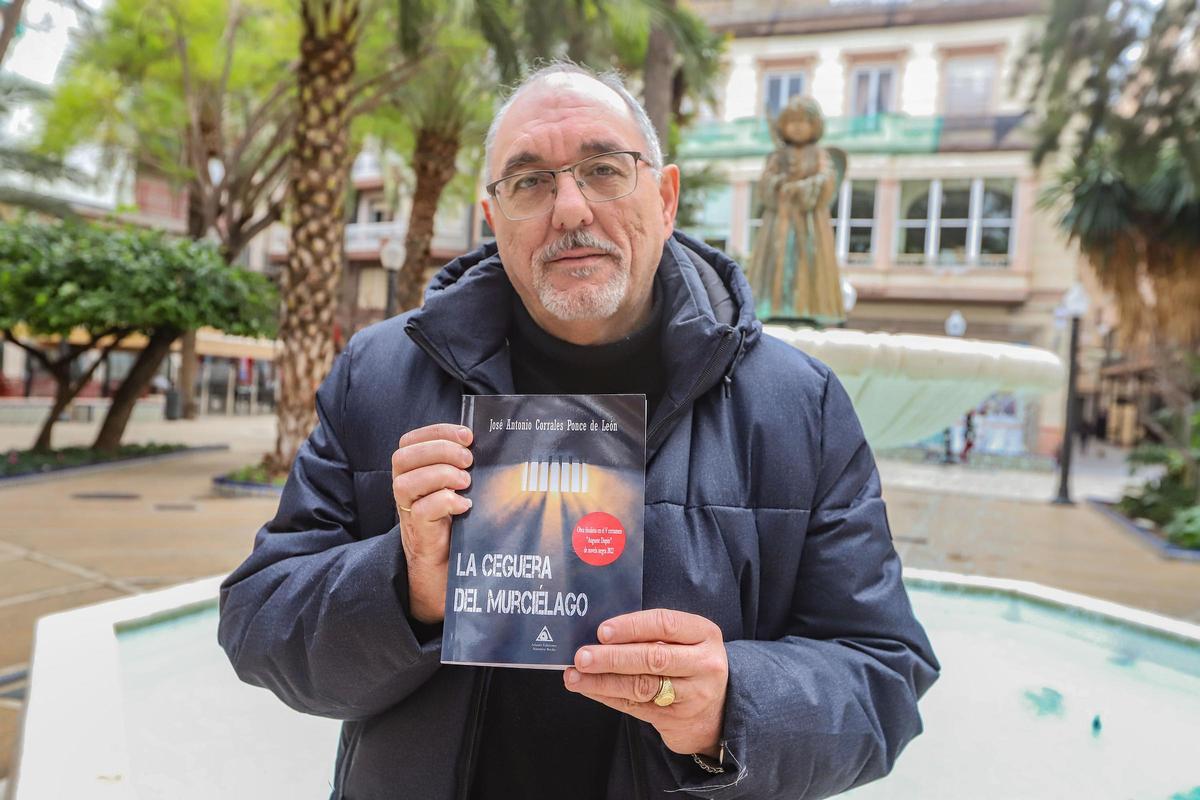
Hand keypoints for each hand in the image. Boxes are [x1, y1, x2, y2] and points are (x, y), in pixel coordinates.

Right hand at [391, 423, 473, 622]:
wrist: (447, 571)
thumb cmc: (456, 523)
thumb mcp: (458, 489)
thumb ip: (464, 467)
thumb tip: (492, 443)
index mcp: (413, 472)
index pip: (411, 441)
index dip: (437, 432)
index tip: (467, 435)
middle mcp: (404, 490)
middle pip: (403, 457)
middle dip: (439, 450)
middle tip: (469, 459)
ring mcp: (407, 513)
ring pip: (406, 483)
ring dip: (440, 475)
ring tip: (467, 482)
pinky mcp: (418, 534)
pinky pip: (421, 511)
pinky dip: (445, 502)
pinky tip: (465, 505)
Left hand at [563, 609, 727, 757]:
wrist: (718, 709)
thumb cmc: (690, 662)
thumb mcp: (687, 640)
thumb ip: (654, 633)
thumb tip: (602, 632)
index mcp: (704, 634)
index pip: (666, 624)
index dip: (632, 626)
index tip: (602, 631)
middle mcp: (703, 664)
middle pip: (653, 658)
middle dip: (613, 657)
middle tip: (582, 656)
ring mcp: (692, 694)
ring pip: (642, 686)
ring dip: (603, 681)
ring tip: (575, 676)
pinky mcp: (675, 718)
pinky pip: (635, 706)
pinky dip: (607, 696)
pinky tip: (588, 688)